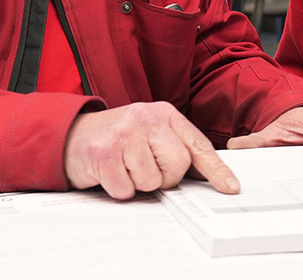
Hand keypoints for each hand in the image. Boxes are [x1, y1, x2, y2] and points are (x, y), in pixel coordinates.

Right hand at [64, 102, 238, 199]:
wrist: (73, 136)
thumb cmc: (117, 138)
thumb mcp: (150, 133)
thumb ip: (176, 148)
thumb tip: (206, 175)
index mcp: (163, 114)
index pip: (197, 145)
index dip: (216, 169)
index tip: (230, 187)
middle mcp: (146, 118)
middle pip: (178, 165)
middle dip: (164, 177)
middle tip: (146, 168)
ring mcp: (125, 134)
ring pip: (152, 181)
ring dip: (139, 183)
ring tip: (125, 166)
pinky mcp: (105, 153)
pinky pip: (127, 189)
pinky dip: (119, 189)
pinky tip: (111, 172)